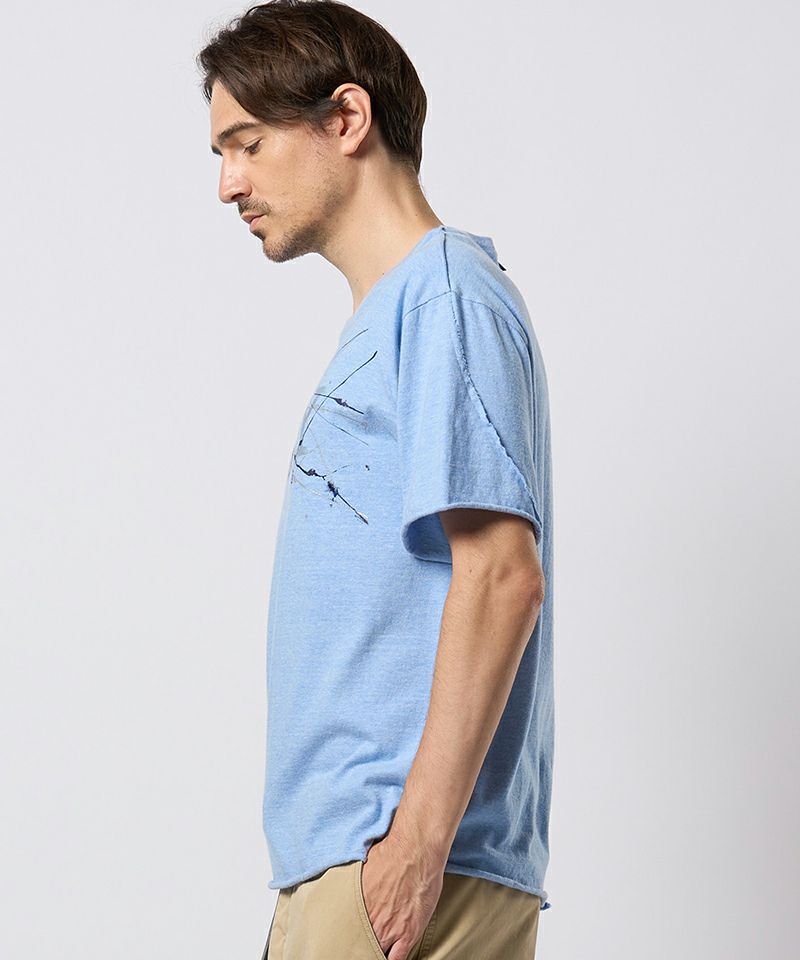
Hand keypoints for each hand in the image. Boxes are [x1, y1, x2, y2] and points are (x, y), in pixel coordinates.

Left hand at [361, 831, 444, 959]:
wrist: (415, 850)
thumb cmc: (392, 853)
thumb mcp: (364, 866)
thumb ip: (357, 884)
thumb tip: (349, 884)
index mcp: (357, 904)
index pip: (347, 931)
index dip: (349, 936)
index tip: (349, 936)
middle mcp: (371, 920)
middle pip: (360, 944)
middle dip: (360, 946)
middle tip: (361, 945)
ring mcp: (390, 929)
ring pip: (377, 954)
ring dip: (376, 953)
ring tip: (375, 951)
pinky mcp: (408, 933)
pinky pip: (397, 959)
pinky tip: (390, 958)